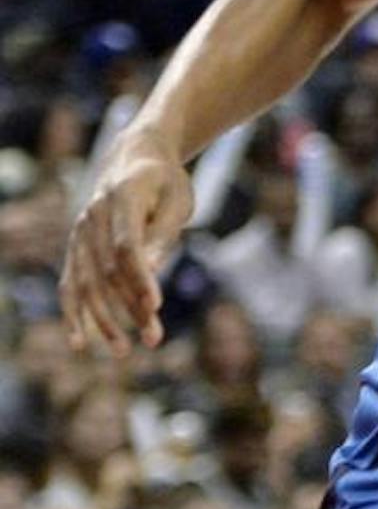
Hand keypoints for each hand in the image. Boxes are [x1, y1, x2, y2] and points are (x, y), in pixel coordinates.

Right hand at [60, 134, 193, 354]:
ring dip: (104, 319)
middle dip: (129, 308)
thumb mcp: (176, 201)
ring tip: (124, 351)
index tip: (156, 306)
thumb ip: (162, 234)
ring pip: (87, 282)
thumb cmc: (166, 181)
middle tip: (154, 339)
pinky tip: (79, 342)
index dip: (139, 277)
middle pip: (108, 271)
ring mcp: (79, 232)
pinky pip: (71, 283)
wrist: (135, 158)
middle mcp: (92, 216)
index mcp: (122, 197)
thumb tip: (151, 271)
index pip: (127, 245)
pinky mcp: (76, 246)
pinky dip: (74, 312)